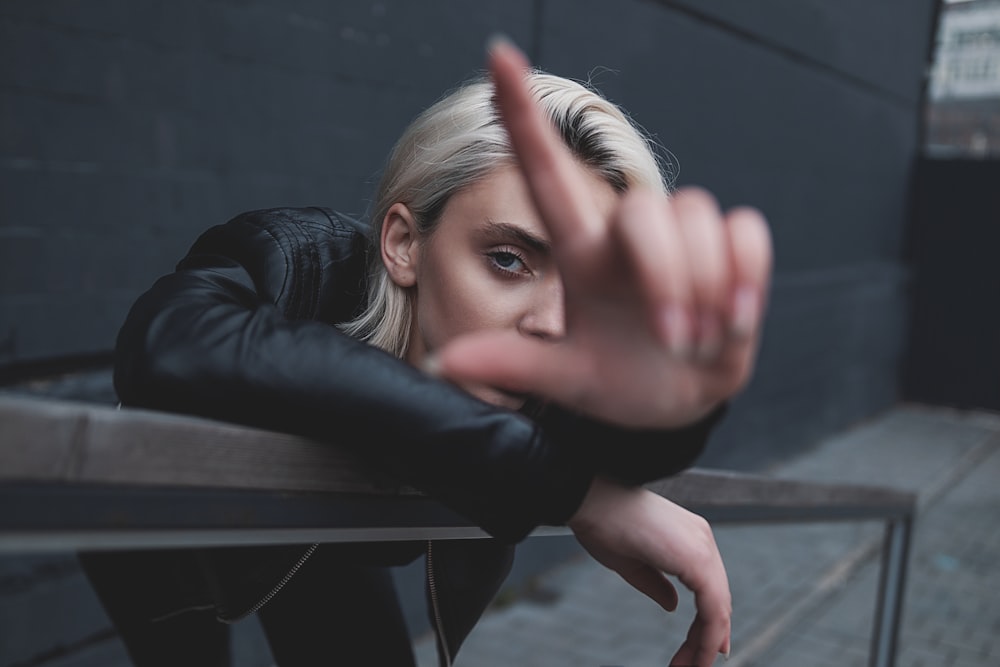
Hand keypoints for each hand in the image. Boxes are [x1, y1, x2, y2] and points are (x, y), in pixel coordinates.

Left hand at [434, 39, 772, 428]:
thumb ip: (510, 363)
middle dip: (666, 277)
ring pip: (699, 214)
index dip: (522, 116)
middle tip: (672, 341)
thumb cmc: (615, 383)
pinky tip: (732, 321)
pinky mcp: (732, 253)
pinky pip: (746, 232)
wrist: (675, 402)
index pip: (545, 172)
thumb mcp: (564, 378)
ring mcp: (683, 241)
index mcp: (581, 255)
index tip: (497, 56)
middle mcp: (628, 236)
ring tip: (694, 343)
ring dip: (703, 288)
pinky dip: (745, 279)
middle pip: (644, 209)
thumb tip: (438, 362)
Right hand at [569, 477, 731, 665]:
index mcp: (688, 538)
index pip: (708, 588)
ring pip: (719, 606)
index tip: (700, 652)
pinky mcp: (696, 558)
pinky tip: (699, 654)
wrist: (588, 496)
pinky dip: (709, 634)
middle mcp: (702, 539)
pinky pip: (714, 606)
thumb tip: (673, 606)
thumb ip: (655, 584)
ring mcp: (702, 546)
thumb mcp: (630, 562)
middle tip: (691, 666)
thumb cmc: (601, 522)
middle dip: (705, 638)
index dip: (707, 623)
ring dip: (707, 643)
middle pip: (717, 599)